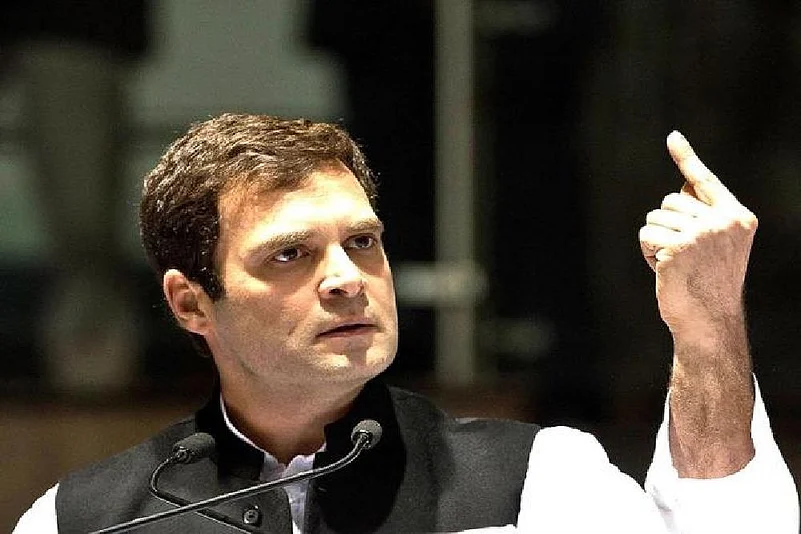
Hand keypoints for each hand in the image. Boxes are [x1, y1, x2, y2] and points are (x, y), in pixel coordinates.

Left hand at [641, 131, 755, 477]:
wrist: (709, 322)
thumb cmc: (708, 285)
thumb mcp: (714, 246)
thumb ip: (702, 216)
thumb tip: (677, 188)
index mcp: (737, 217)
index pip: (705, 181)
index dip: (686, 158)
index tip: (672, 137)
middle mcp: (724, 220)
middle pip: (669, 201)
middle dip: (666, 227)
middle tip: (682, 257)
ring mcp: (702, 232)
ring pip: (655, 217)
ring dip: (655, 241)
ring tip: (675, 265)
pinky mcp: (679, 245)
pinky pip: (646, 233)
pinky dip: (647, 251)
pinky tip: (663, 269)